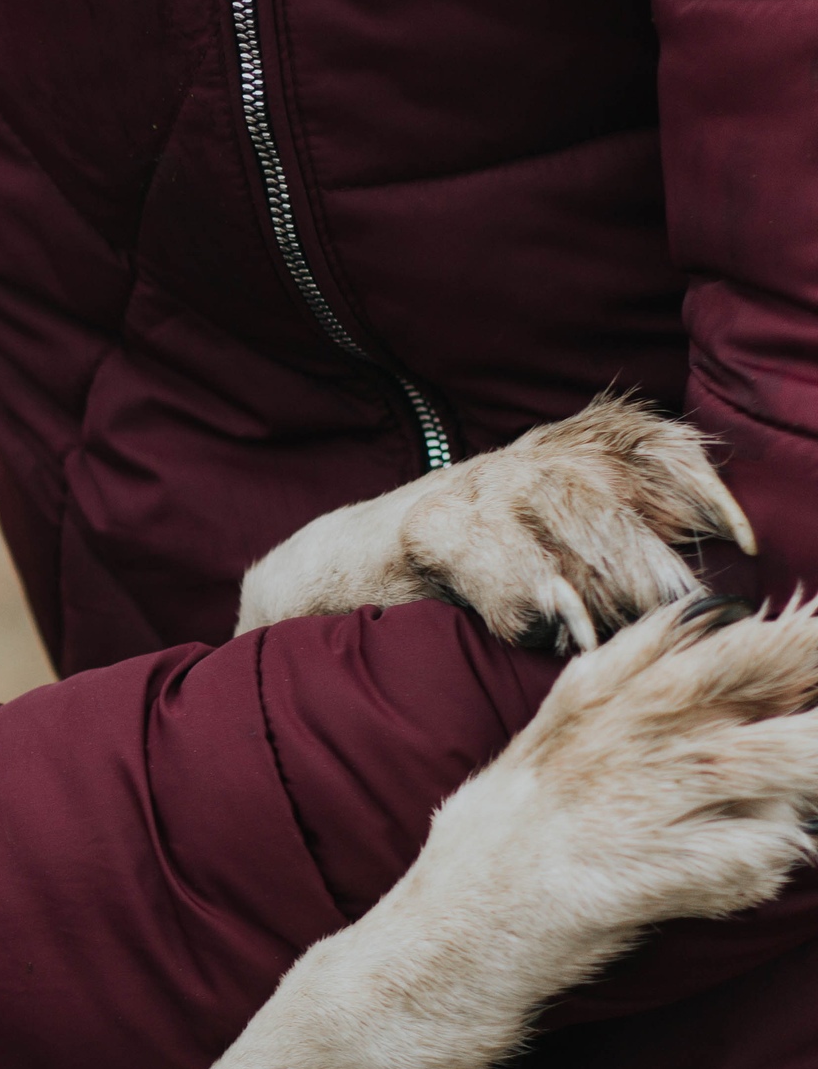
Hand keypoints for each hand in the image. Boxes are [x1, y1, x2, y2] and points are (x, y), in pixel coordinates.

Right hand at [236, 392, 753, 651]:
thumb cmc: (456, 586)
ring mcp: (473, 488)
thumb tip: (698, 589)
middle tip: (676, 613)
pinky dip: (524, 587)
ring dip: (598, 575)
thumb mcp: (545, 556)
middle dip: (652, 555)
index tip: (735, 538)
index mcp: (563, 461)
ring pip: (561, 509)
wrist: (334, 581)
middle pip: (613, 486)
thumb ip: (612, 556)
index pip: (647, 443)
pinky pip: (486, 545)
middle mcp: (523, 462)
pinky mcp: (424, 524)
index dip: (696, 483)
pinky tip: (547, 625)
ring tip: (616, 626)